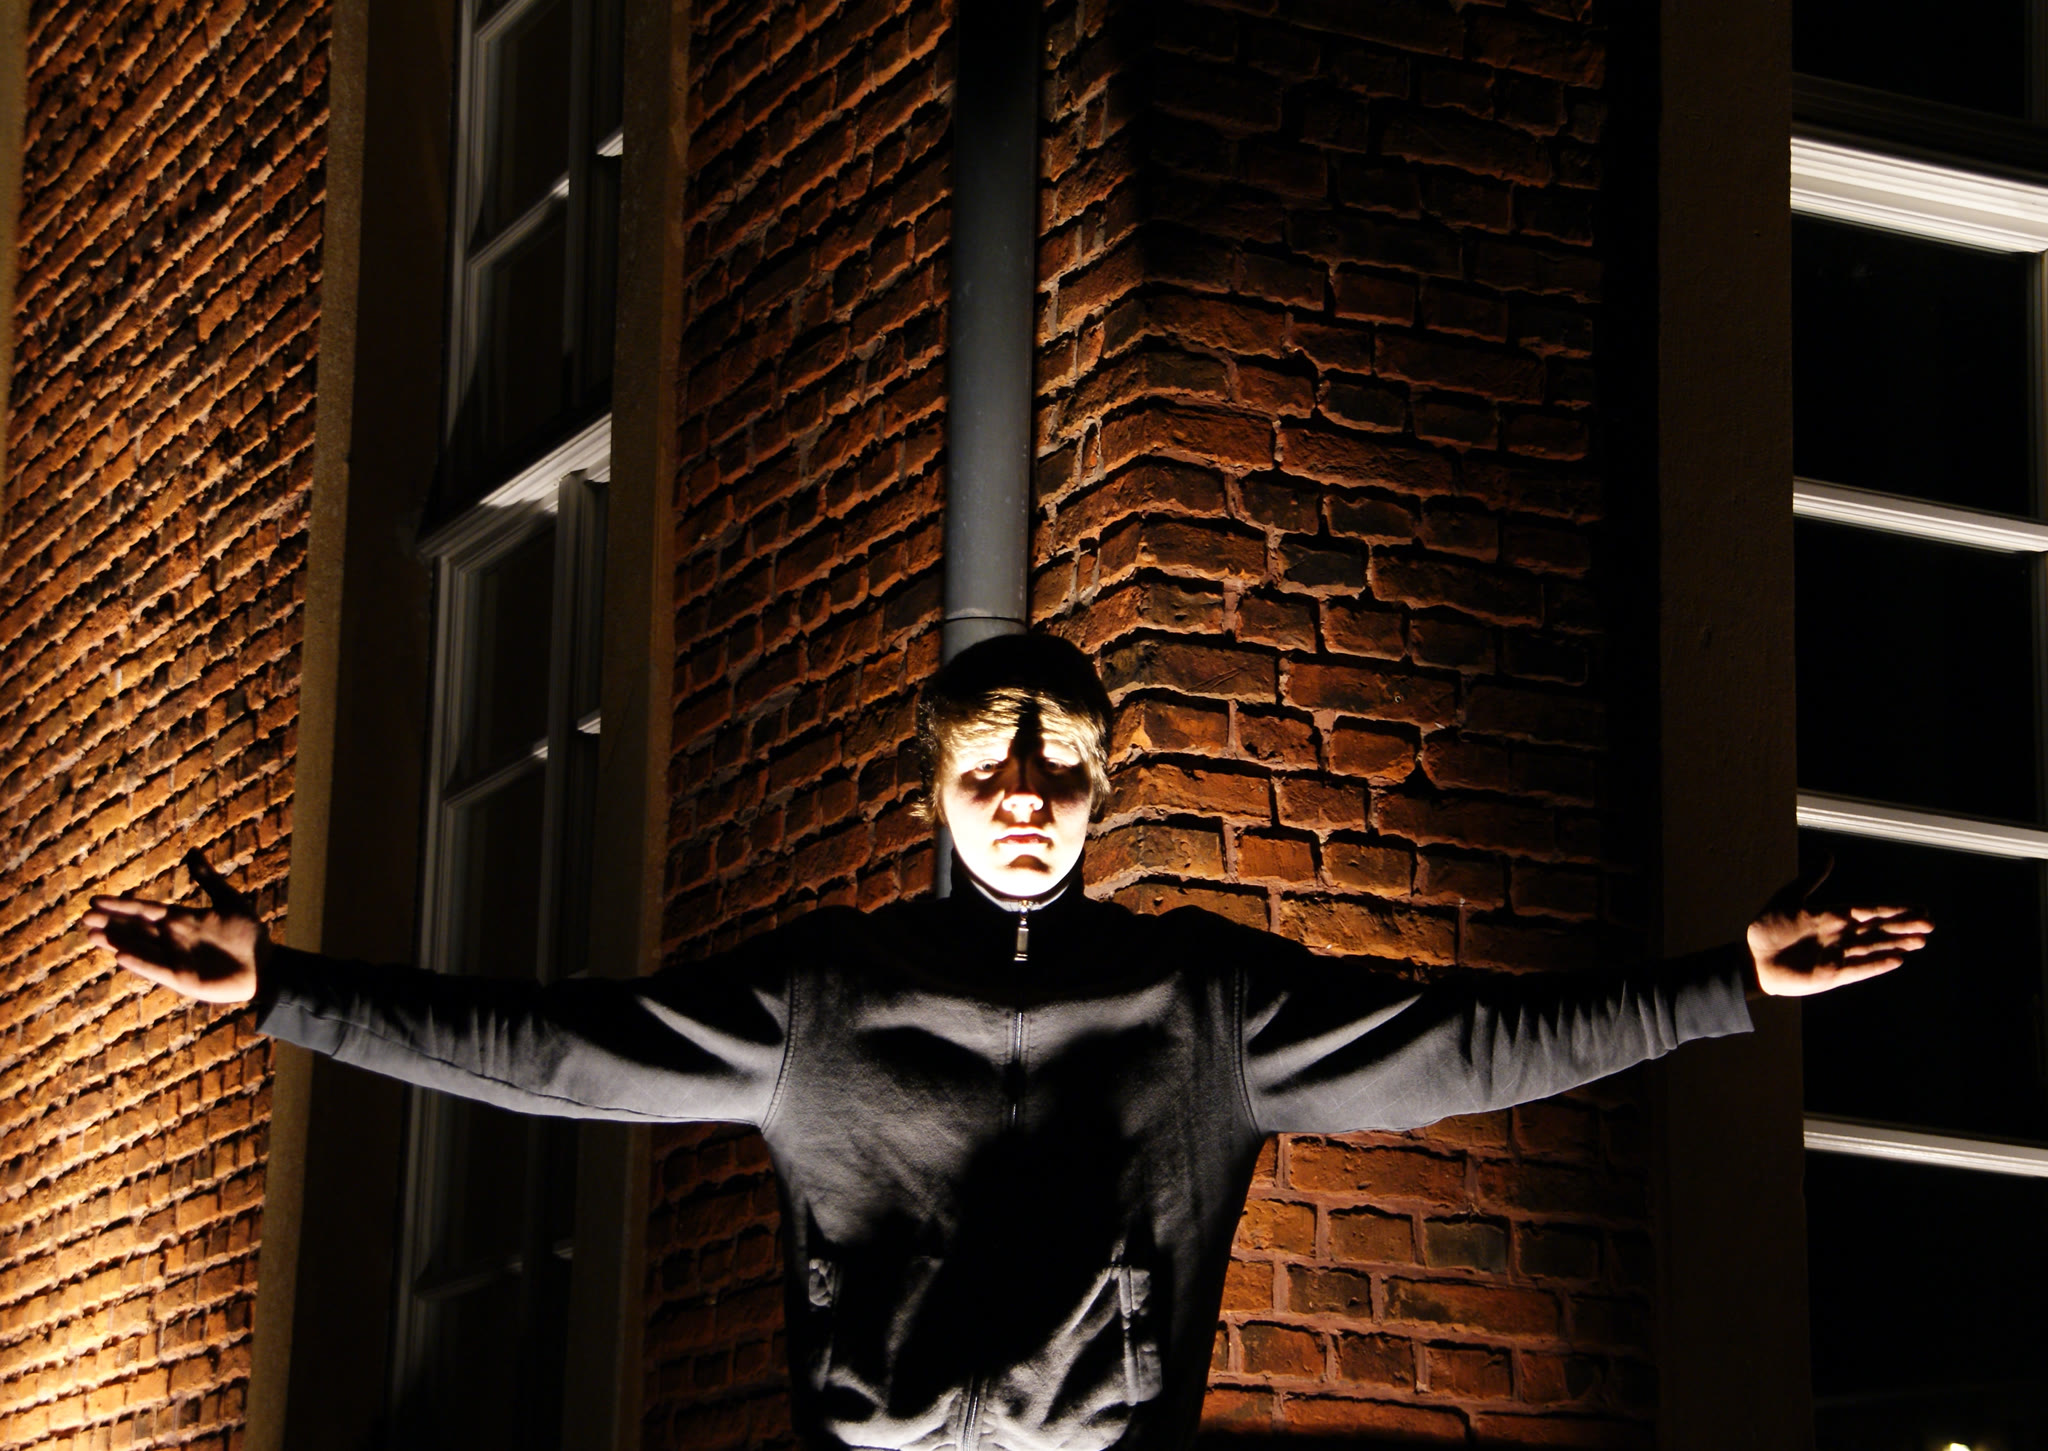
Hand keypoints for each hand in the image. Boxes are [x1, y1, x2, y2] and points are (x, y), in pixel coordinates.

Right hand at [82, 849, 268, 1003]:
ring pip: (139, 948)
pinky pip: (156, 969)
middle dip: (110, 923)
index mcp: (180, 919)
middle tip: (84, 919)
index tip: (94, 900)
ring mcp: (174, 958)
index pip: (143, 910)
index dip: (120, 906)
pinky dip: (140, 962)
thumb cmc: (248, 933)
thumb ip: (208, 878)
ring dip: (117, 942)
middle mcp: (172, 938)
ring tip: (92, 936)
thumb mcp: (228, 900)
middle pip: (135, 929)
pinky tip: (120, 956)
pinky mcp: (181, 978)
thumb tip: (192, 851)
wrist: (264, 965)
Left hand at [1745, 861, 1931, 997]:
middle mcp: (1841, 935)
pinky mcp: (1831, 974)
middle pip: (1878, 929)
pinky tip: (1897, 960)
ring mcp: (1839, 955)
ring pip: (1874, 948)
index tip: (1919, 907)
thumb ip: (1812, 878)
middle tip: (1931, 923)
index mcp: (1833, 916)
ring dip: (1897, 944)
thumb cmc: (1769, 926)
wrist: (1753, 957)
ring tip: (1921, 941)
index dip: (1894, 910)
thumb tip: (1829, 854)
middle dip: (1904, 926)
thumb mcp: (1791, 897)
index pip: (1870, 911)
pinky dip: (1876, 964)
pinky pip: (1858, 969)